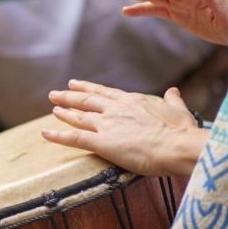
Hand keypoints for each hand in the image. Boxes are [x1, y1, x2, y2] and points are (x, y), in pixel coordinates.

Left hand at [44, 79, 207, 176]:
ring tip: (53, 108)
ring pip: (78, 117)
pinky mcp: (102, 142)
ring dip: (64, 112)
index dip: (89, 88)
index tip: (76, 84)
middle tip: (55, 93)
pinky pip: (74, 138)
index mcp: (131, 100)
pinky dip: (58, 135)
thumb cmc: (182, 130)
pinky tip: (45, 133)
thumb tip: (173, 90)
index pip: (105, 93)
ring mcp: (107, 124)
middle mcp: (115, 109)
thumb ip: (173, 99)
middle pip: (87, 100)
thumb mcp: (178, 109)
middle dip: (70, 96)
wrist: (179, 144)